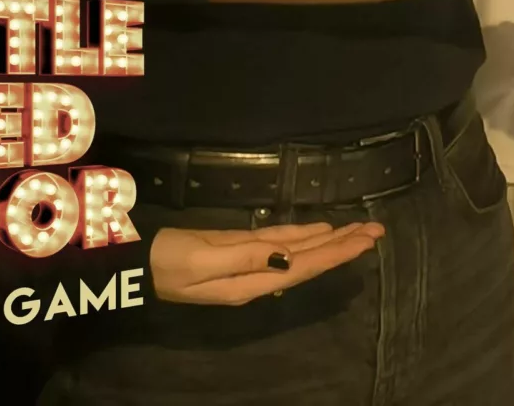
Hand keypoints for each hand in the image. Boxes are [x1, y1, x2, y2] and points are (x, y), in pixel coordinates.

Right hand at [149, 221, 383, 304]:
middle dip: (344, 245)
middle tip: (377, 231)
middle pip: (310, 259)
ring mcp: (249, 263)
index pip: (306, 266)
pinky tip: (321, 230)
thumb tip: (289, 257)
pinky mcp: (239, 248)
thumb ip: (248, 256)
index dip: (338, 253)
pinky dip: (304, 235)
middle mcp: (258, 275)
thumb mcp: (204, 259)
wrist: (136, 263)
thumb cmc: (166, 261)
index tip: (367, 241)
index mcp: (252, 282)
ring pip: (299, 250)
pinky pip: (280, 243)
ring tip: (360, 230)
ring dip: (330, 239)